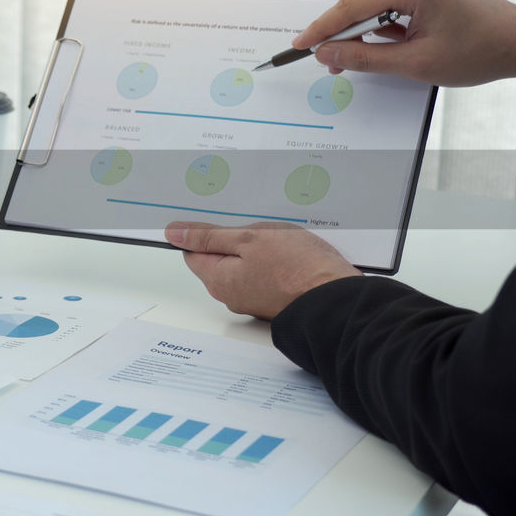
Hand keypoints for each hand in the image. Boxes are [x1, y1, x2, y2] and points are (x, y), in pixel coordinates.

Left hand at [165, 221, 359, 320]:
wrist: (339, 298)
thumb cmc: (299, 269)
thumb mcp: (249, 239)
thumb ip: (210, 236)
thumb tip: (176, 234)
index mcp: (219, 280)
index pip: (193, 252)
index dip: (201, 232)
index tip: (213, 217)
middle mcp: (233, 295)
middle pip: (219, 258)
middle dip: (232, 237)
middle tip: (253, 222)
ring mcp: (255, 298)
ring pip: (245, 263)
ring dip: (256, 246)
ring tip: (276, 235)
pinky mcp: (276, 297)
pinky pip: (265, 272)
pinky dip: (272, 258)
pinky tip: (288, 248)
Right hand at [297, 0, 515, 96]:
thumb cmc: (479, 52)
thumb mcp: (415, 64)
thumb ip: (364, 58)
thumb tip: (326, 53)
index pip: (351, 6)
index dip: (321, 29)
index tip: (300, 45)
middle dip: (341, 30)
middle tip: (332, 62)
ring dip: (363, 25)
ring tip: (372, 55)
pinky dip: (381, 18)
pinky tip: (393, 40)